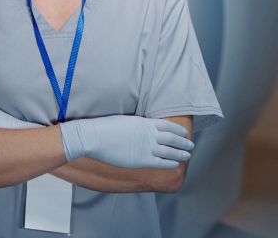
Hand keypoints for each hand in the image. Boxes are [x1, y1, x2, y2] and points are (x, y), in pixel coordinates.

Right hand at [59, 115, 193, 168]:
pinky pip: (161, 162)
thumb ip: (138, 124)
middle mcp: (149, 135)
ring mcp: (147, 147)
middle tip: (190, 145)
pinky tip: (175, 164)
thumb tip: (144, 127)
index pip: (168, 126)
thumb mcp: (125, 120)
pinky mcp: (142, 160)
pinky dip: (170, 163)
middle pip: (173, 139)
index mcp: (145, 123)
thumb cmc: (105, 127)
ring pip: (171, 151)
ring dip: (181, 153)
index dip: (178, 130)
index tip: (184, 133)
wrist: (94, 137)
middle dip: (184, 142)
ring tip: (187, 155)